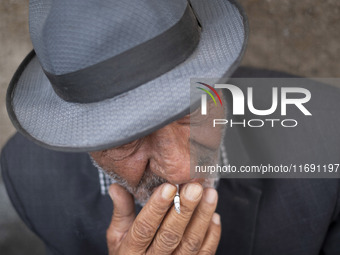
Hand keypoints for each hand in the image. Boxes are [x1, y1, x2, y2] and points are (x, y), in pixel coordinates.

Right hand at [106, 182, 220, 254]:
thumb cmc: (128, 254)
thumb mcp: (117, 236)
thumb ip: (121, 210)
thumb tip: (116, 186)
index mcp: (131, 251)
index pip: (143, 228)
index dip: (156, 208)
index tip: (168, 187)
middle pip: (170, 236)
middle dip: (184, 210)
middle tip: (194, 187)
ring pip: (191, 244)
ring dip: (202, 218)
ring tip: (209, 194)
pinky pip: (205, 254)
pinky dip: (212, 235)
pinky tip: (215, 215)